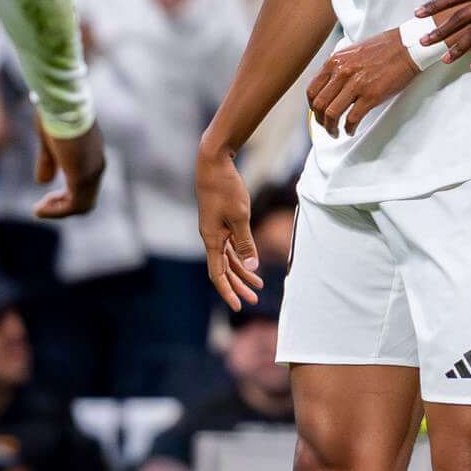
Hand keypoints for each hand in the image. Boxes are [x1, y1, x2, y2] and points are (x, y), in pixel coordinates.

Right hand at [32, 123, 104, 220]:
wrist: (62, 100)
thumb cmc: (55, 114)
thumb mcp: (49, 141)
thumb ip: (48, 162)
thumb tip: (43, 182)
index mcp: (91, 155)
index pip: (85, 186)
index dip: (66, 197)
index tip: (45, 198)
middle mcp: (96, 165)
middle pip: (86, 200)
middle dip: (62, 206)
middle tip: (40, 207)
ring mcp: (92, 172)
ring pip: (82, 206)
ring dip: (59, 211)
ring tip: (39, 209)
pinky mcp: (82, 176)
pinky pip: (73, 205)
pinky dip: (56, 211)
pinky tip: (39, 209)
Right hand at [196, 136, 260, 307]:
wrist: (213, 165)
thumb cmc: (226, 188)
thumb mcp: (240, 216)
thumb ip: (246, 242)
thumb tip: (252, 266)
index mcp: (212, 239)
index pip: (218, 274)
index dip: (228, 291)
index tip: (239, 306)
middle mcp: (211, 238)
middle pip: (224, 270)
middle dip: (238, 286)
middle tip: (253, 300)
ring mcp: (215, 230)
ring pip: (228, 259)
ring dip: (242, 272)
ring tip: (258, 285)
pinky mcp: (220, 222)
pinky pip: (230, 246)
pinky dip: (241, 256)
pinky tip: (252, 262)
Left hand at [304, 27, 422, 133]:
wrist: (406, 47)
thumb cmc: (383, 48)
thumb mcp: (352, 52)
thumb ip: (338, 67)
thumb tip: (330, 86)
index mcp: (335, 62)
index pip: (312, 90)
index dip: (312, 107)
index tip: (317, 113)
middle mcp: (341, 72)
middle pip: (319, 105)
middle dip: (320, 120)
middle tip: (326, 126)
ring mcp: (356, 84)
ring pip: (332, 114)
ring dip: (331, 127)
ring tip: (336, 132)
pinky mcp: (371, 96)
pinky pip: (352, 118)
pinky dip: (349, 128)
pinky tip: (351, 130)